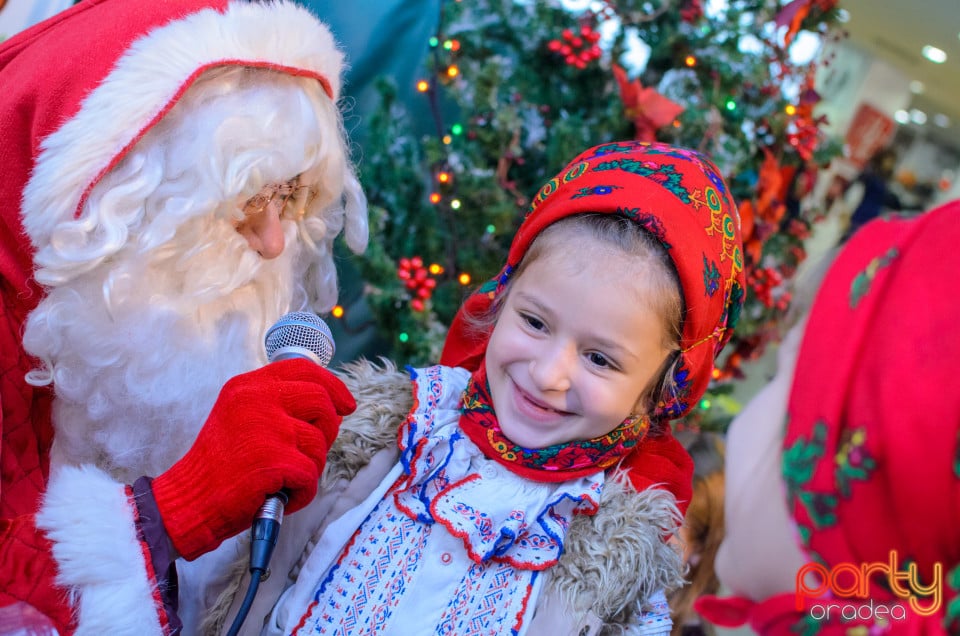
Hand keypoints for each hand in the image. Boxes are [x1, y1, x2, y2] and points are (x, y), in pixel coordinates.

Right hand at [150, 359, 355, 559]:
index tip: (346, 404)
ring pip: (319, 443)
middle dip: (329, 429)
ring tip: (284, 477)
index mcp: (249, 385)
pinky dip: (302, 492)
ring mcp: (266, 428)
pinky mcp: (272, 460)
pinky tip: (282, 495)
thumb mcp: (242, 415)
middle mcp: (256, 399)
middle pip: (321, 401)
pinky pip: (310, 475)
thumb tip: (330, 404)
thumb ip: (277, 402)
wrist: (188, 500)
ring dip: (310, 467)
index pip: (304, 369)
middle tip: (313, 450)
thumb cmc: (221, 466)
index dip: (333, 386)